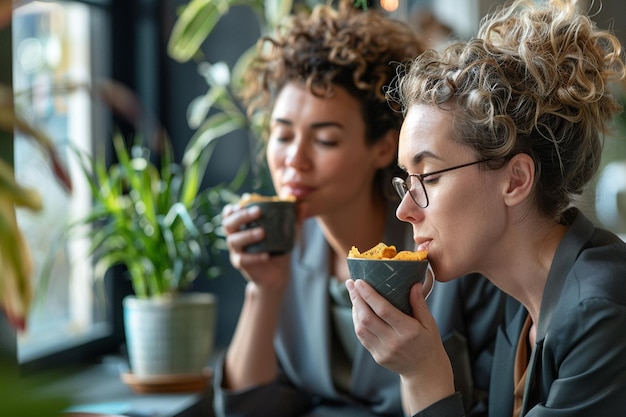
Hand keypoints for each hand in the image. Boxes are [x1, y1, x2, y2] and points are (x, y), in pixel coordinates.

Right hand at [221, 202, 291, 292]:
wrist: (278, 273)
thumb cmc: (279, 248)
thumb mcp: (287, 232)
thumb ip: (294, 218)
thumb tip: (305, 204)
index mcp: (243, 225)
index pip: (231, 213)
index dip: (234, 207)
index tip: (246, 200)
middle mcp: (235, 236)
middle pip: (229, 224)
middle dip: (241, 216)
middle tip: (258, 211)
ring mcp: (236, 251)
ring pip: (234, 241)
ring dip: (248, 235)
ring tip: (263, 232)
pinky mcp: (240, 264)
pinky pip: (243, 259)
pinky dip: (254, 256)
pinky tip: (266, 255)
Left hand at [346, 279, 454, 412]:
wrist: (424, 372)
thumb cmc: (428, 343)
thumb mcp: (430, 323)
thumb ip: (420, 304)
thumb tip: (414, 284)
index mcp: (408, 331)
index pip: (383, 310)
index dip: (369, 295)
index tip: (360, 281)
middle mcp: (394, 342)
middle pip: (367, 318)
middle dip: (356, 298)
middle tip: (350, 283)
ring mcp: (383, 351)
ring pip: (360, 328)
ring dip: (354, 310)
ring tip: (354, 295)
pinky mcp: (377, 356)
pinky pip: (362, 337)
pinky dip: (357, 322)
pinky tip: (358, 311)